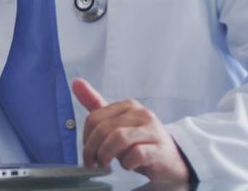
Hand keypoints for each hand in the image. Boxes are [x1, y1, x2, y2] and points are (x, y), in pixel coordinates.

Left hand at [72, 78, 190, 181]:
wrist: (172, 161)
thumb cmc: (140, 142)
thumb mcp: (116, 124)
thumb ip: (96, 105)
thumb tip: (76, 82)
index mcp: (128, 106)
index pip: (94, 117)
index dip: (86, 138)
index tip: (88, 152)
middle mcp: (141, 114)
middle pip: (104, 129)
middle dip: (93, 149)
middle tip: (93, 163)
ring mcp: (152, 130)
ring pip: (118, 138)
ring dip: (107, 155)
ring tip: (106, 165)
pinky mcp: (159, 149)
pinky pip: (136, 154)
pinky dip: (127, 163)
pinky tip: (128, 166)